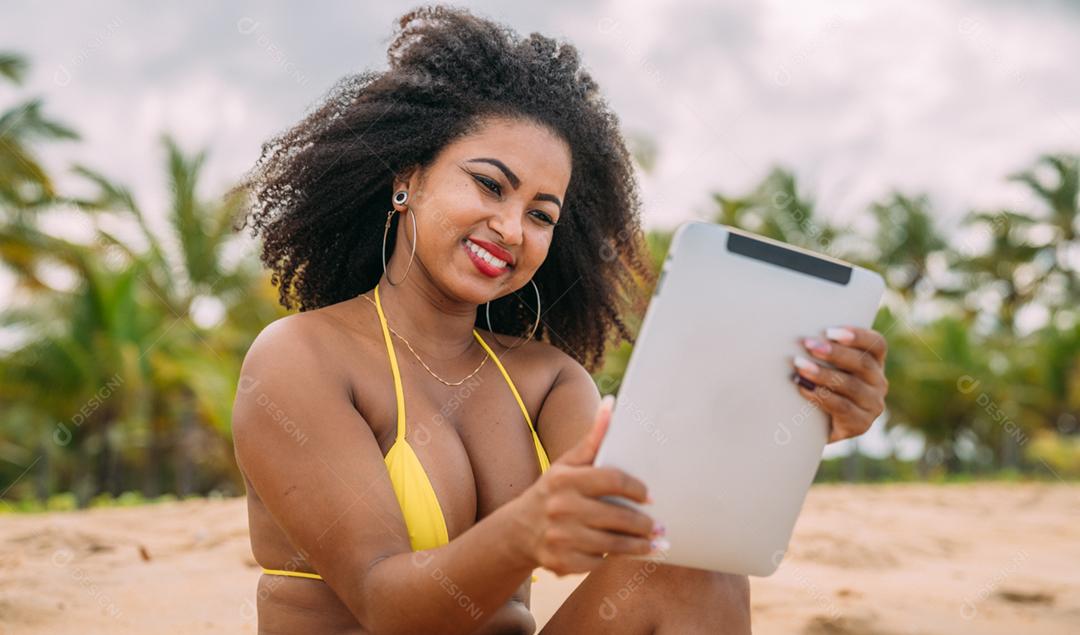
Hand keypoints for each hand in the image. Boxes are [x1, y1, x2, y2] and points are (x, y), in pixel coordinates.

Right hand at [516, 395, 662, 575]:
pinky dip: (611, 557)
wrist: (519, 529)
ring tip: (655, 544)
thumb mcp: (568, 463)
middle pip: (619, 517)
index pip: (613, 480)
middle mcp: (561, 508)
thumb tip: (612, 404)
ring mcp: (560, 537)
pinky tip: (620, 553)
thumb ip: (593, 439)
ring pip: (614, 544)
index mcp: (565, 479)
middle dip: (644, 524)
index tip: (649, 496)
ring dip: (639, 545)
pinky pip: (599, 561)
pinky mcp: (561, 562)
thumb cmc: (553, 490)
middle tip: (659, 526)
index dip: (637, 489)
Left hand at [791, 326, 888, 442]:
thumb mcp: (827, 365)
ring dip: (823, 374)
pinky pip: (842, 407)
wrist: (817, 427)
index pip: (876, 344)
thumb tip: (802, 335)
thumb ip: (824, 350)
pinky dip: (820, 396)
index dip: (858, 336)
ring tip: (800, 366)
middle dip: (834, 353)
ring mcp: (872, 405)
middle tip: (809, 345)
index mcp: (874, 362)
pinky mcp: (861, 424)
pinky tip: (803, 387)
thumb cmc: (819, 385)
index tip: (831, 331)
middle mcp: (879, 382)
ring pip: (850, 385)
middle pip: (862, 363)